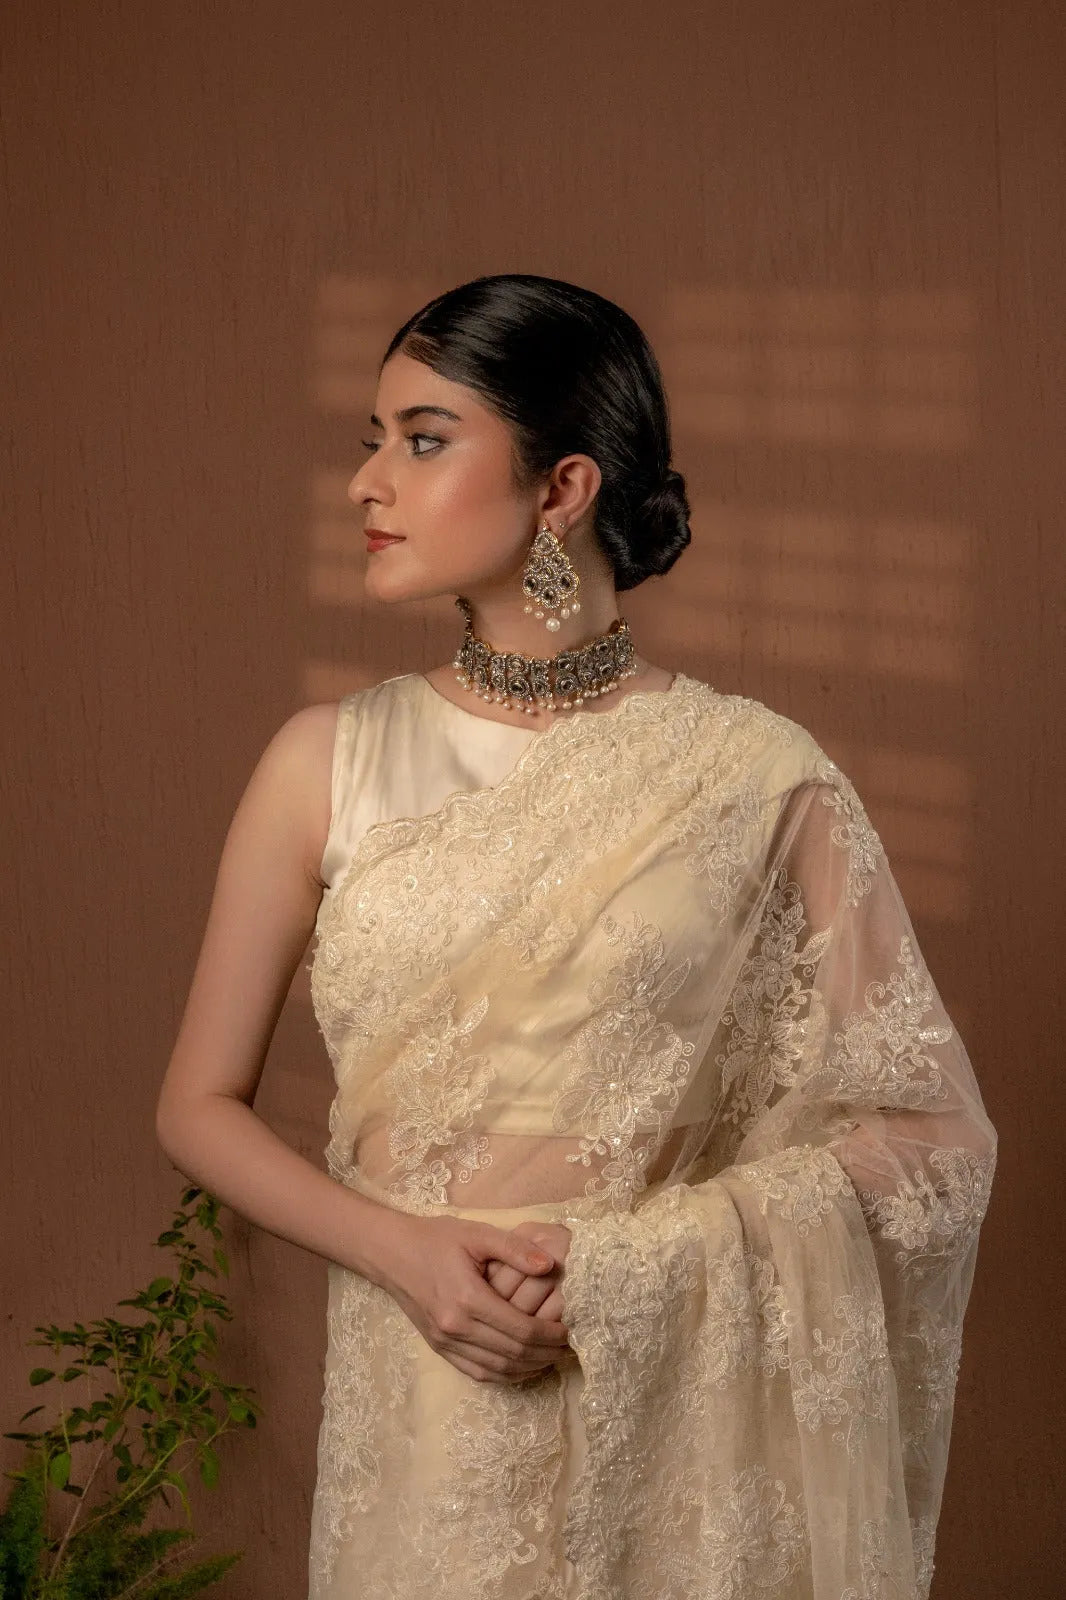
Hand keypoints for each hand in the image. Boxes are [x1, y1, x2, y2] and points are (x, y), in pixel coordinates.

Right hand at [383, 1214, 572, 1383]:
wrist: (391, 1253)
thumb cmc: (436, 1239)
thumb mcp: (477, 1234)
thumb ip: (514, 1248)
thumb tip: (550, 1264)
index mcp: (467, 1299)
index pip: (520, 1329)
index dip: (550, 1334)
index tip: (570, 1329)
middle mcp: (456, 1328)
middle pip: (512, 1354)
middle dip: (545, 1353)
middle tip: (568, 1346)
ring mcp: (445, 1343)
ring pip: (497, 1370)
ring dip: (528, 1368)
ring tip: (551, 1357)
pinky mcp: (439, 1349)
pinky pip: (477, 1372)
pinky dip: (504, 1375)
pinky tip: (521, 1366)